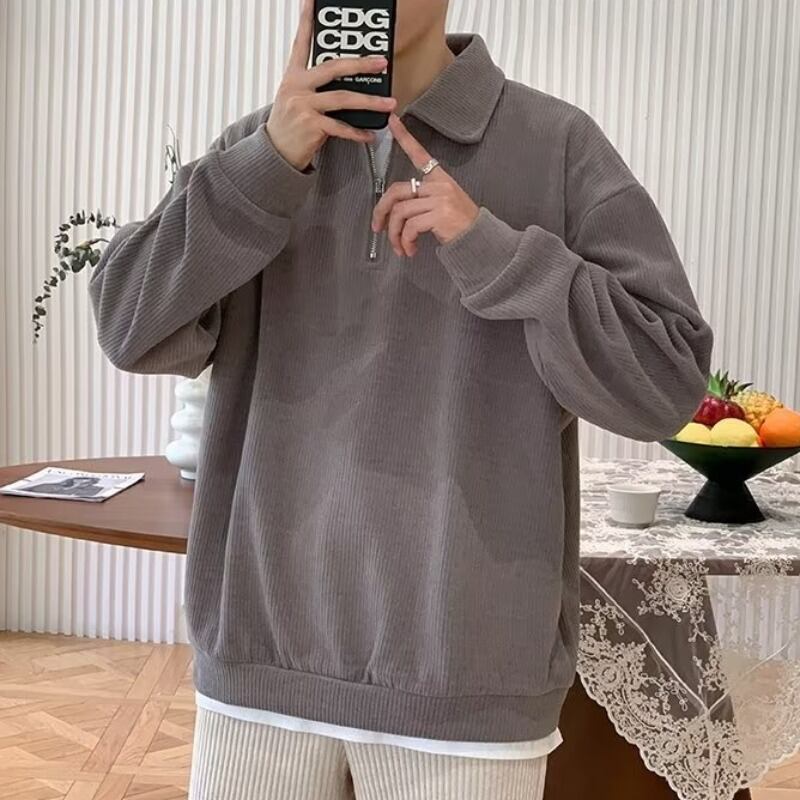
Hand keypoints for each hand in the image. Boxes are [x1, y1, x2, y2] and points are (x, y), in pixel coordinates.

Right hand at [266, 0, 397, 170]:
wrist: (275, 153)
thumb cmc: (290, 126)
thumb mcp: (295, 100)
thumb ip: (315, 88)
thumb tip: (348, 85)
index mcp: (293, 77)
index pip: (300, 43)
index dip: (306, 21)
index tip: (310, 1)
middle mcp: (297, 87)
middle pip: (334, 68)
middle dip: (361, 64)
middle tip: (382, 63)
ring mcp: (303, 106)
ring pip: (343, 99)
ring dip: (370, 102)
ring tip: (389, 105)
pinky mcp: (311, 126)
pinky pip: (341, 128)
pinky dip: (358, 132)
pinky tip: (370, 134)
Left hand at [371, 113, 479, 257]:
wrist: (479, 239)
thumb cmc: (460, 225)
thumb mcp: (444, 205)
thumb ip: (421, 201)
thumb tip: (395, 213)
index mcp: (439, 179)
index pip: (419, 154)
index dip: (404, 137)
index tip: (392, 121)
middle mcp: (438, 186)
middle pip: (396, 191)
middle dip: (381, 211)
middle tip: (377, 227)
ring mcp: (438, 199)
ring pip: (400, 212)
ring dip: (394, 234)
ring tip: (399, 247)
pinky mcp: (438, 215)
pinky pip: (410, 227)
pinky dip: (405, 241)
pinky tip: (410, 249)